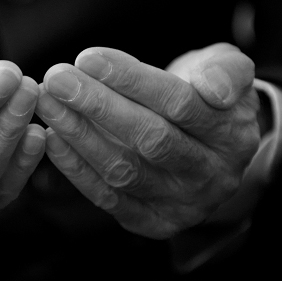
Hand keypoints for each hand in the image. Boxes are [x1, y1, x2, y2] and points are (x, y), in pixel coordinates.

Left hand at [35, 44, 259, 238]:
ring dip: (79, 135)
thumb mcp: (230, 70)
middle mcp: (213, 176)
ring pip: (124, 170)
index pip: (179, 104)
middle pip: (150, 139)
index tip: (87, 57)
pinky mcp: (153, 223)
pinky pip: (108, 198)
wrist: (209, 147)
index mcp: (233, 135)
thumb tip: (213, 86)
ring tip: (47, 102)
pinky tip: (51, 137)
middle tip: (57, 78)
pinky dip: (75, 168)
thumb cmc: (208, 95)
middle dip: (97, 105)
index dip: (131, 80)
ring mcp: (183, 205)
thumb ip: (227, 70)